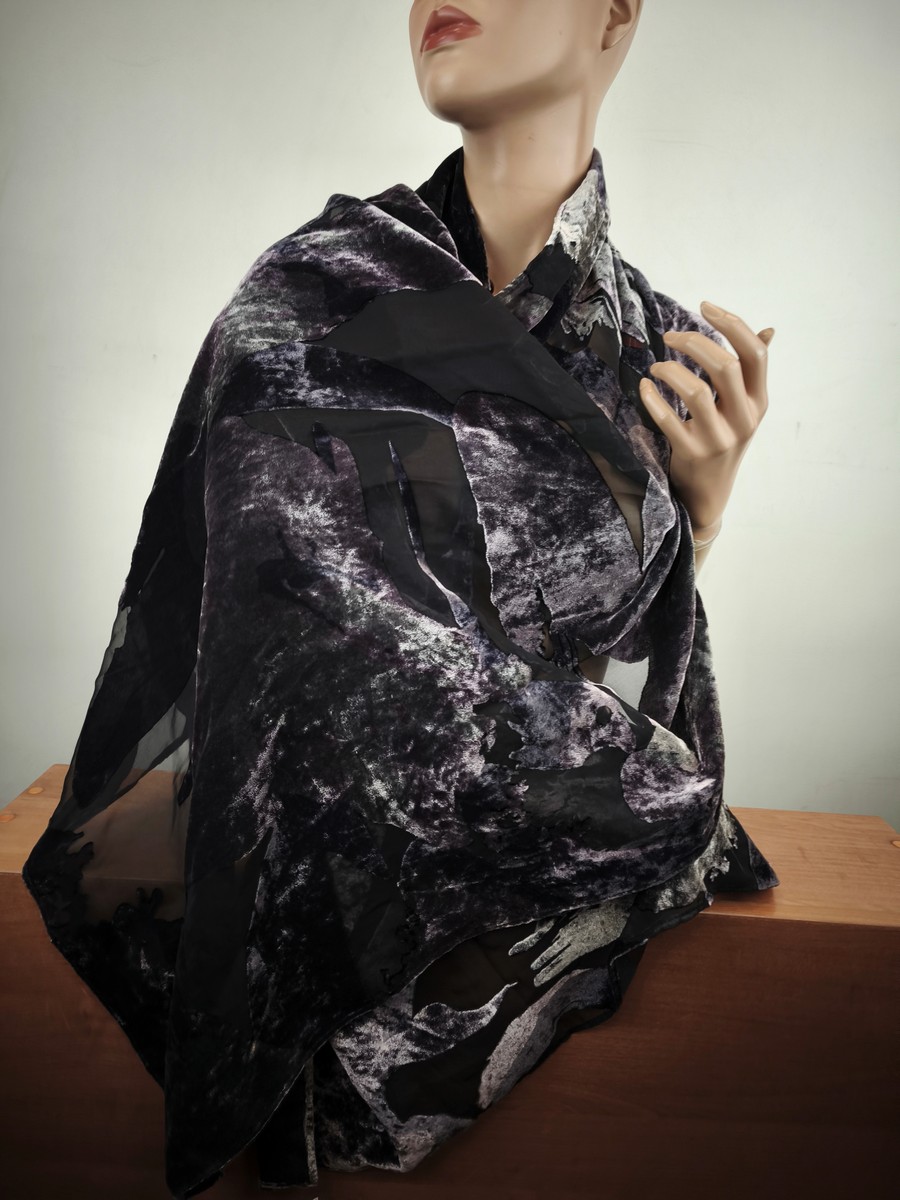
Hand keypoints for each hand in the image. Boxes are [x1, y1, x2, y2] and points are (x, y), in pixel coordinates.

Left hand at [638, 301, 773, 538]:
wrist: (710, 494)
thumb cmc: (724, 440)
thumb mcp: (744, 408)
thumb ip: (751, 372)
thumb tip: (769, 331)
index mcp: (759, 401)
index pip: (756, 353)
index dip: (731, 324)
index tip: (704, 306)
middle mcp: (744, 419)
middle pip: (726, 366)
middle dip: (694, 342)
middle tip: (670, 337)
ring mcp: (719, 438)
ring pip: (697, 392)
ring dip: (671, 371)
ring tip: (656, 368)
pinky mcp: (692, 454)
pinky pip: (667, 420)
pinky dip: (651, 399)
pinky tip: (644, 388)